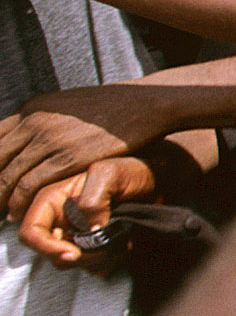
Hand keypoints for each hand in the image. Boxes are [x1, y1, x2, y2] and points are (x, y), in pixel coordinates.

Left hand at [0, 86, 171, 218]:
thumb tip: (32, 137)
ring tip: (2, 212)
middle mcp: (34, 122)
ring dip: (1, 197)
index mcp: (32, 109)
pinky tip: (18, 211)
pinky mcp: (67, 157)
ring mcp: (49, 140)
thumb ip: (45, 121)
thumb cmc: (110, 107)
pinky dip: (18, 201)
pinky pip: (29, 184)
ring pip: (8, 174)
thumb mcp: (67, 106)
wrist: (141, 103)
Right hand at [19, 155, 157, 271]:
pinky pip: (96, 267)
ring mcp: (78, 235)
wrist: (158, 181)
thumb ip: (93, 201)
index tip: (74, 253)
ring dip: (100, 258)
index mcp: (53, 200)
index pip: (31, 232)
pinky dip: (111, 261)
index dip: (46, 247)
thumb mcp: (110, 175)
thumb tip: (88, 231)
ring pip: (76, 263)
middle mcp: (61, 220)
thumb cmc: (132, 171)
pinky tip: (125, 243)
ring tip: (122, 238)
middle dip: (81, 256)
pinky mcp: (96, 246)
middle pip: (54, 254)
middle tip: (108, 244)